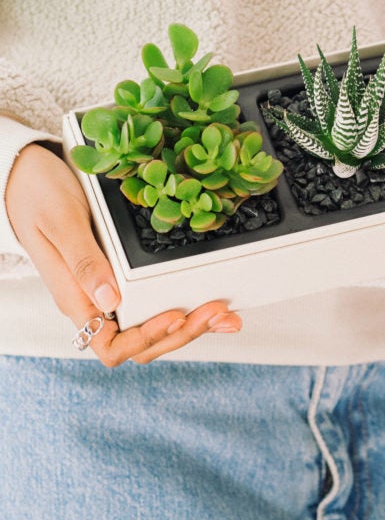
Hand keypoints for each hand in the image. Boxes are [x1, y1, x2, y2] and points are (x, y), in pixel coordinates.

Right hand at [6, 143, 241, 364]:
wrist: (24, 172)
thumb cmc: (37, 194)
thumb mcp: (61, 221)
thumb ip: (83, 261)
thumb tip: (110, 299)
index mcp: (75, 298)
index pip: (111, 346)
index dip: (147, 339)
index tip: (176, 314)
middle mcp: (93, 300)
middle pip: (140, 343)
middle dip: (181, 332)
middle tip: (218, 312)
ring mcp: (107, 288)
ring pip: (150, 326)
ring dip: (189, 324)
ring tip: (224, 314)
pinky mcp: (119, 271)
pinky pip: (152, 299)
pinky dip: (184, 302)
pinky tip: (208, 296)